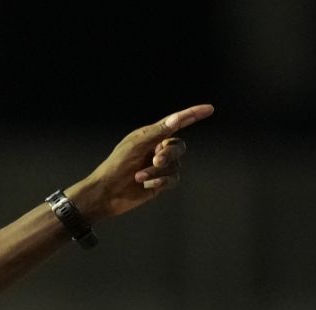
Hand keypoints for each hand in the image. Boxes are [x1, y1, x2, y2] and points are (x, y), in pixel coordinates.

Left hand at [66, 104, 212, 223]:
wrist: (106, 193)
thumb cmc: (116, 165)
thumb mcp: (135, 146)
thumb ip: (157, 133)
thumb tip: (177, 118)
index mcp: (151, 135)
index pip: (177, 122)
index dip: (193, 115)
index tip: (209, 109)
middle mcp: (157, 149)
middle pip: (179, 147)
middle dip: (170, 154)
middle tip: (156, 160)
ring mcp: (159, 166)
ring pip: (175, 165)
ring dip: (158, 172)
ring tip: (140, 177)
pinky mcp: (160, 182)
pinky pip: (172, 179)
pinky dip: (160, 182)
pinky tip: (145, 185)